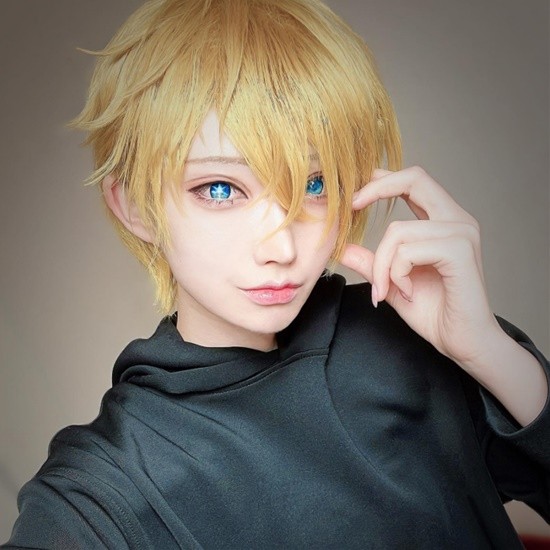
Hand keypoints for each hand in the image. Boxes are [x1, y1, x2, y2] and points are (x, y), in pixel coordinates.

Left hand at [340, 166, 501, 372]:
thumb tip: (343, 248)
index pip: (413, 181)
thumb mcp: (392, 283)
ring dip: (381, 265)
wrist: (463, 343)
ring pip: (398, 230)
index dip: (382, 179)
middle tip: (351, 206)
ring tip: (386, 290)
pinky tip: (406, 292)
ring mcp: (461, 233)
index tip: (354, 195)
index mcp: (443, 222)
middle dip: (376, 187)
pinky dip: (396, 274)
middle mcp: (457, 220)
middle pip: (415, 177)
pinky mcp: (460, 251)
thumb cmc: (435, 313)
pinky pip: (407, 251)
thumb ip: (372, 262)